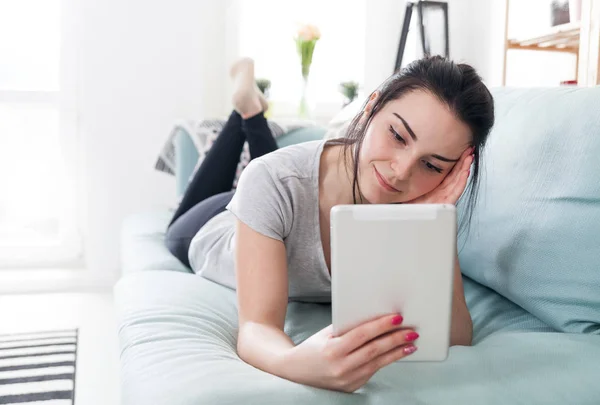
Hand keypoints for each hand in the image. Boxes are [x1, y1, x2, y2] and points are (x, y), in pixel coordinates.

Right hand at [282, 314, 418, 392]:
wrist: (295, 372)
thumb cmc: (312, 347)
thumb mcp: (326, 334)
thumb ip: (347, 327)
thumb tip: (372, 317)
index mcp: (332, 350)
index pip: (361, 336)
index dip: (380, 326)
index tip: (396, 318)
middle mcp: (340, 367)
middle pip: (373, 350)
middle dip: (395, 339)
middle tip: (411, 331)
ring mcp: (347, 379)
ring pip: (377, 363)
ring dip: (396, 352)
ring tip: (411, 343)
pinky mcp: (351, 387)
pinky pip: (372, 371)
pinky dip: (386, 361)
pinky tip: (397, 353)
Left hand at [407, 146, 473, 204]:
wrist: (406, 216)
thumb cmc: (409, 204)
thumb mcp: (411, 186)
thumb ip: (414, 176)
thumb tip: (409, 161)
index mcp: (435, 187)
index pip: (448, 173)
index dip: (455, 162)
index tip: (460, 151)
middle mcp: (441, 192)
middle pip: (455, 175)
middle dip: (463, 162)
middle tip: (469, 150)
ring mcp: (444, 198)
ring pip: (457, 181)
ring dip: (464, 169)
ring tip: (470, 158)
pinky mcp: (446, 204)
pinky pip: (456, 192)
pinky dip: (461, 182)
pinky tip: (465, 173)